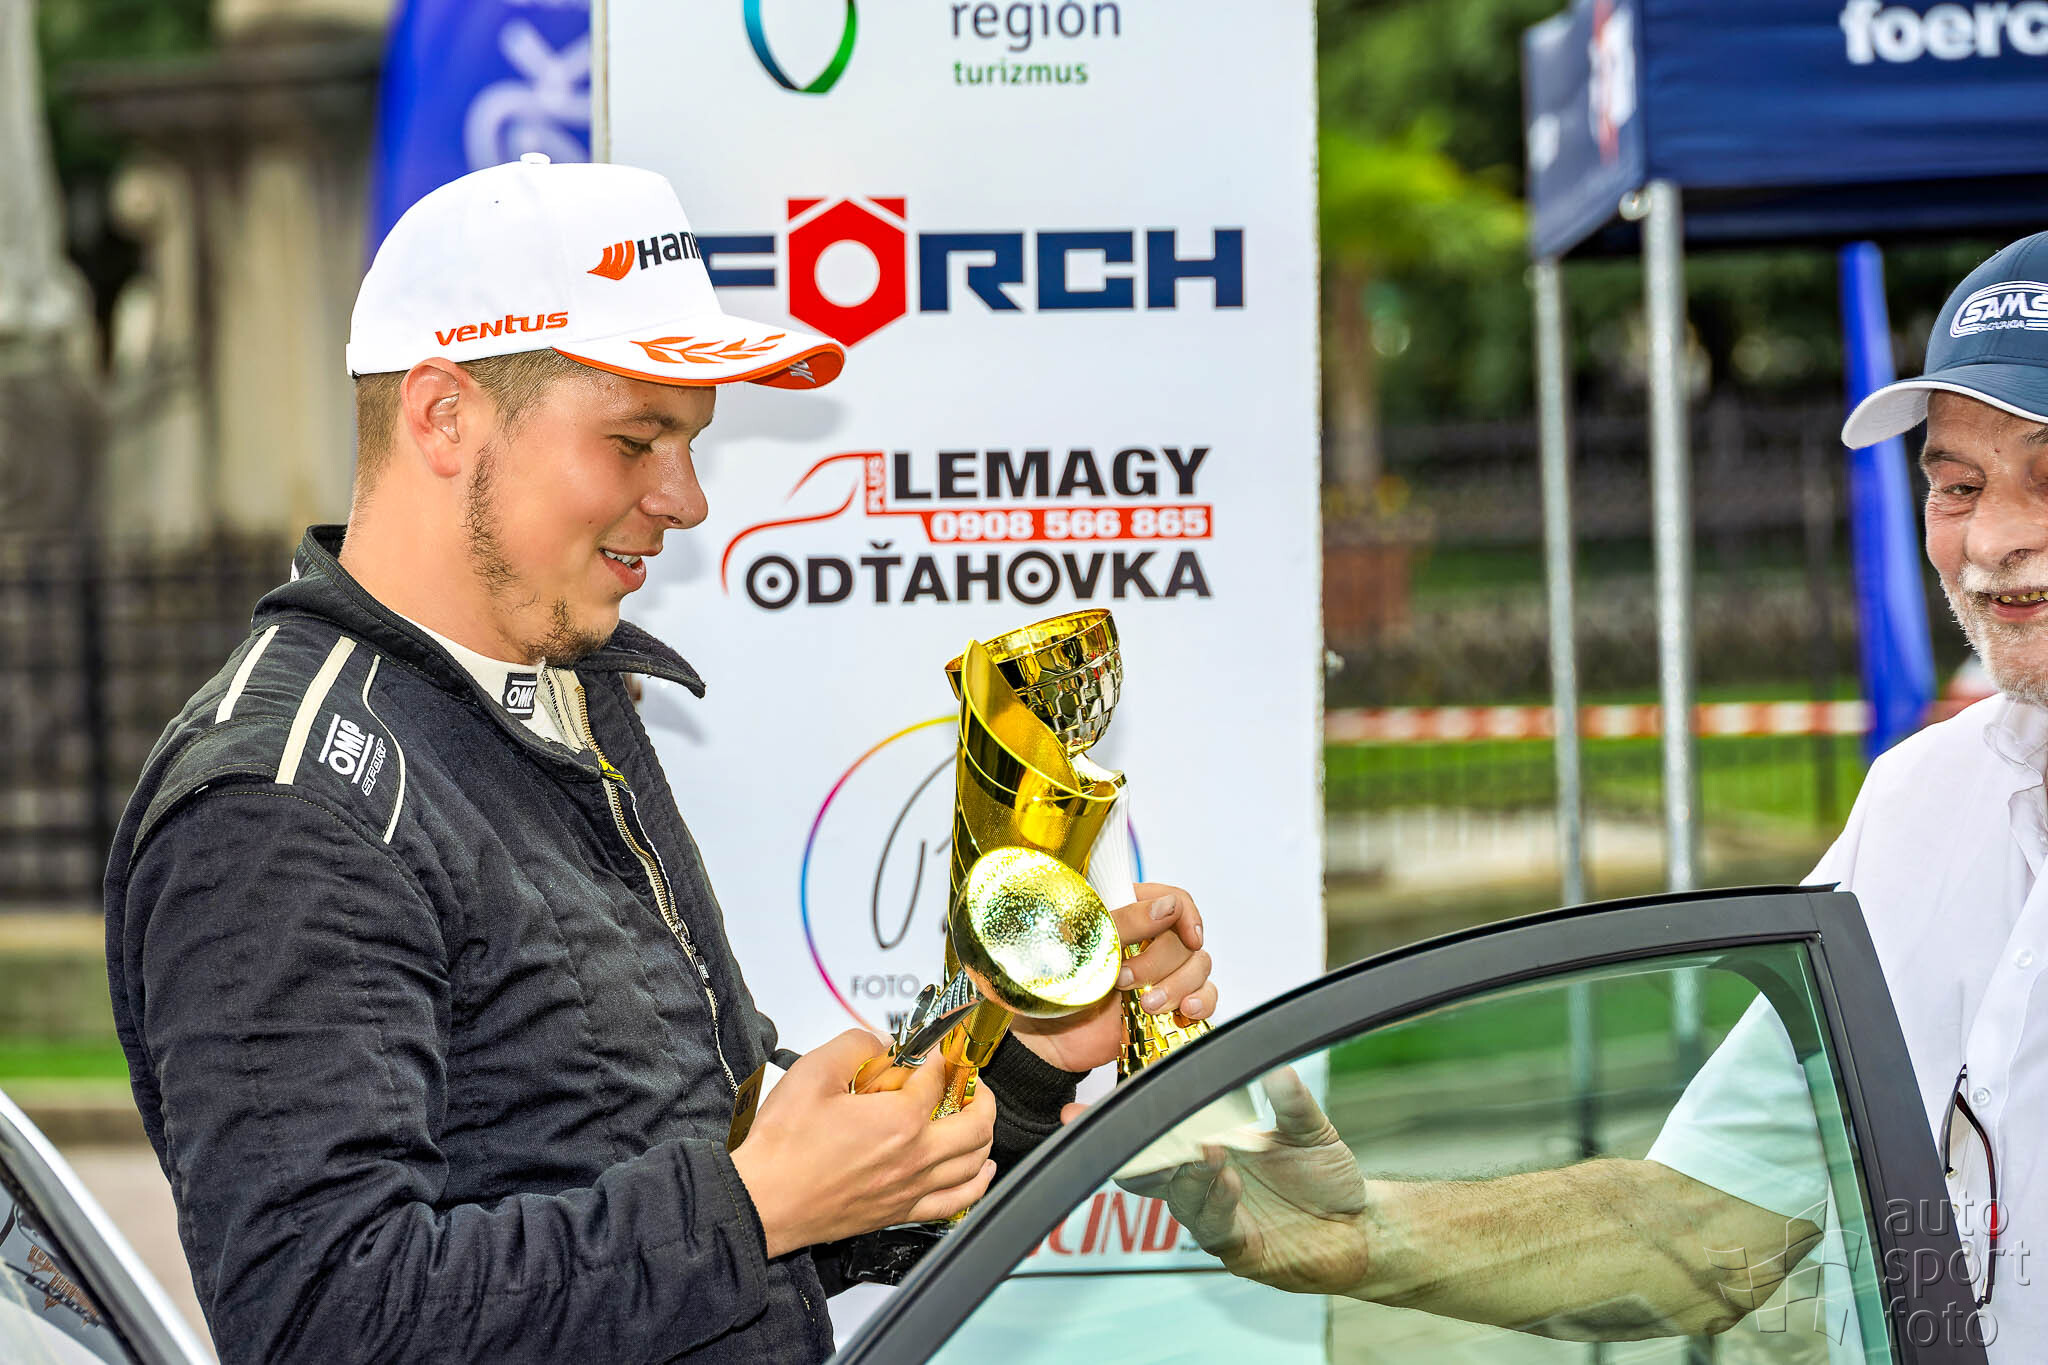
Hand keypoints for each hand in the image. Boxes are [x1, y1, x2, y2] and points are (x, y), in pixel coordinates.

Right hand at [730, 1029, 995, 1256]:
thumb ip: (856, 1045)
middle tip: (967, 1079)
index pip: (938, 1078)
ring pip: (974, 1163)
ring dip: (984, 1134)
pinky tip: (981, 1170)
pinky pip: (957, 1202)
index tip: (932, 1048)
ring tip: (976, 1115)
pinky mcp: (900, 1212)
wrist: (763, 1201)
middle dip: (979, 1093)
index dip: (938, 1056)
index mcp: (900, 1120)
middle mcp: (915, 1158)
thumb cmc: (783, 1146)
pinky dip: (977, 1183)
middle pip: (976, 1123)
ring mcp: (911, 1189)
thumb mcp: (814, 1072)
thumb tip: (881, 1042)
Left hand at [1010, 881, 1214, 1072]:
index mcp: (1125, 911)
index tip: (1186, 936)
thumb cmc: (1054, 986)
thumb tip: (1168, 906)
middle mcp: (1147, 938)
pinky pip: (1204, 995)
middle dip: (1160, 962)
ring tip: (1145, 1005)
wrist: (1049, 1039)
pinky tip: (1185, 1010)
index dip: (1185, 915)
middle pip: (1185, 937)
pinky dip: (1202, 1002)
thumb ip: (1126, 923)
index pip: (1173, 898)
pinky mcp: (1168, 1001)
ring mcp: (1160, 971)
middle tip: (1125, 980)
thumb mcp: (1084, 946)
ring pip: (1199, 966)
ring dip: (1177, 986)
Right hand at [1133, 1067, 1371, 1295]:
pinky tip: (1230, 1182)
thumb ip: (1293, 1104)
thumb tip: (1277, 1070)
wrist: (1357, 1226)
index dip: (1151, 1119)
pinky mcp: (1237, 1249)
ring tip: (1209, 1151)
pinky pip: (1215, 1228)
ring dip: (1192, 1175)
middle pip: (1155, 1171)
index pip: (1164, 1137)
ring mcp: (1219, 1217)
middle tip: (1173, 1129)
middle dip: (1156, 1151)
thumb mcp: (1311, 1131)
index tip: (1158, 1094)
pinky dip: (1218, 1203)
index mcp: (1214, 1149)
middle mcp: (1207, 1185)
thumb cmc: (1324, 1178)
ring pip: (1182, 1199)